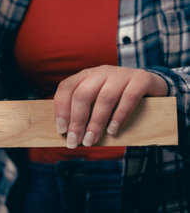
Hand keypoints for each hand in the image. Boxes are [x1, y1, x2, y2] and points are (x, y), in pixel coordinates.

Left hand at [53, 65, 167, 148]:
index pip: (66, 88)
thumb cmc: (119, 98)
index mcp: (86, 75)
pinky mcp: (141, 79)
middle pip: (82, 95)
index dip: (61, 109)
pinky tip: (113, 131)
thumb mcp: (98, 100)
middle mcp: (101, 72)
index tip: (61, 130)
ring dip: (96, 122)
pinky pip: (128, 98)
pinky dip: (119, 116)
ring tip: (91, 140)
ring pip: (104, 98)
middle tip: (75, 141)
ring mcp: (121, 74)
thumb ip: (85, 111)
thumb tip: (69, 135)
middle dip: (76, 121)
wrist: (152, 85)